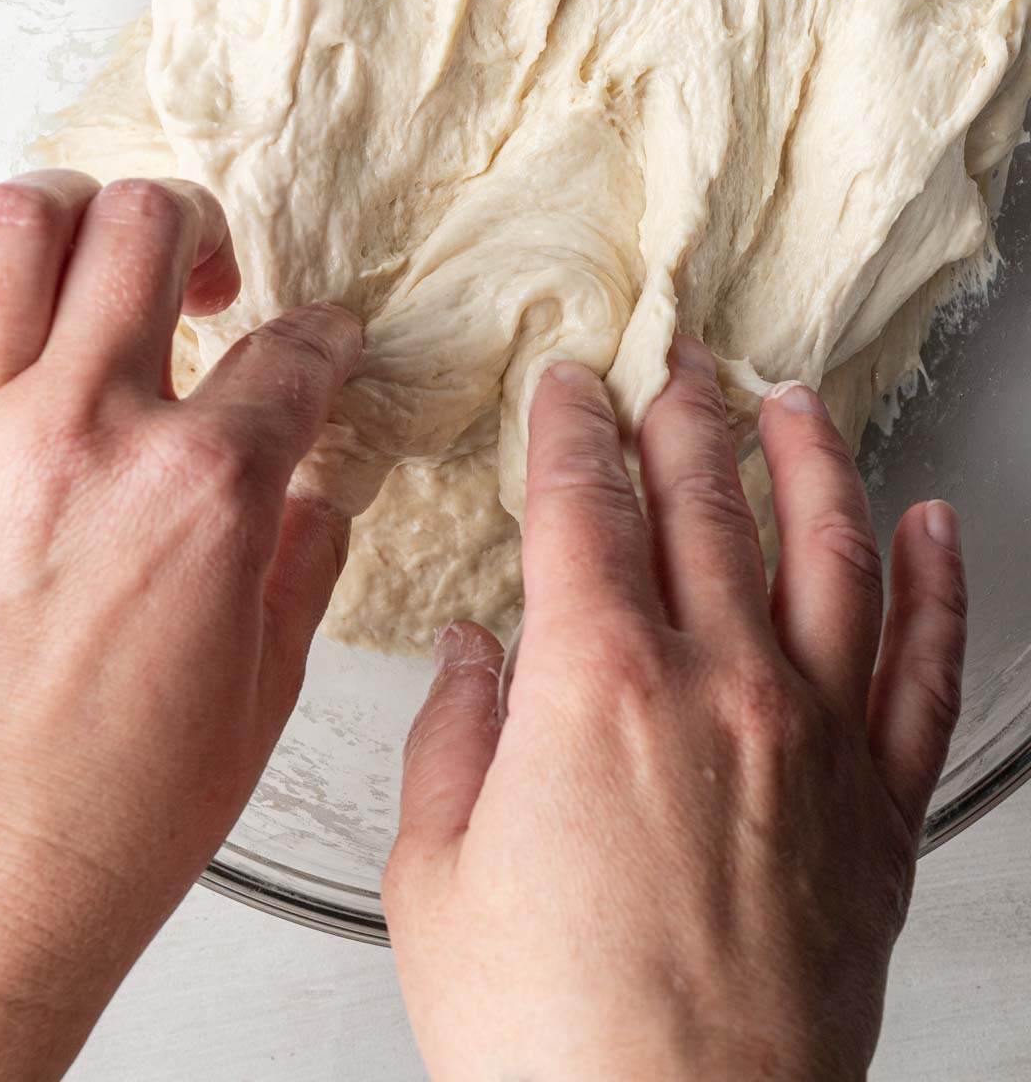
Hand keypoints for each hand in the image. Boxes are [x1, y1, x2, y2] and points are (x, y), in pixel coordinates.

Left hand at [0, 171, 359, 1080]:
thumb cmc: (101, 826)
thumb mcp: (259, 696)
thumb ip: (303, 566)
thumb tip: (322, 492)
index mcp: (202, 494)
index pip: (293, 353)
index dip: (324, 334)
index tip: (317, 339)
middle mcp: (84, 440)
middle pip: (149, 229)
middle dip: (195, 227)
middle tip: (198, 276)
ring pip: (13, 228)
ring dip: (64, 217)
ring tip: (76, 257)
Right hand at [385, 341, 965, 1081]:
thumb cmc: (551, 1037)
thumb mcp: (436, 876)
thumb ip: (453, 738)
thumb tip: (474, 657)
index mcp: (596, 684)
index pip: (584, 503)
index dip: (572, 427)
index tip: (571, 386)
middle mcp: (719, 683)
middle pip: (704, 500)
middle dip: (683, 413)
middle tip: (675, 361)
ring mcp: (813, 738)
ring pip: (828, 548)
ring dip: (809, 456)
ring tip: (794, 400)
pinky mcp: (879, 808)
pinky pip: (926, 665)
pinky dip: (938, 582)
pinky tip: (934, 525)